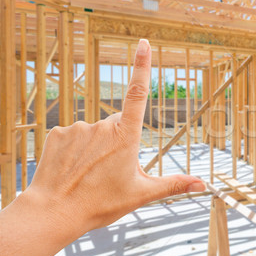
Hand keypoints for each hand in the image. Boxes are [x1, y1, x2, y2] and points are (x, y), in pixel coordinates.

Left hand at [25, 39, 205, 234]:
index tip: (143, 42)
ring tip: (88, 176)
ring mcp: (78, 128)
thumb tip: (202, 185)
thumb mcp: (141, 194)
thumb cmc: (100, 203)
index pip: (138, 93)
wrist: (53, 212)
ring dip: (95, 149)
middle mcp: (102, 125)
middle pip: (117, 127)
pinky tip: (71, 170)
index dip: (141, 66)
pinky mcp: (57, 133)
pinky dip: (75, 150)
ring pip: (95, 133)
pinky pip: (73, 137)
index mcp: (125, 136)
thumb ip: (173, 185)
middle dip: (118, 144)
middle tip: (109, 174)